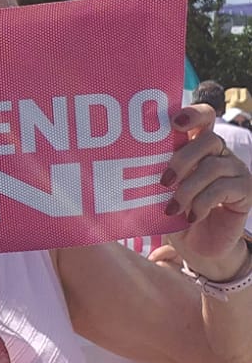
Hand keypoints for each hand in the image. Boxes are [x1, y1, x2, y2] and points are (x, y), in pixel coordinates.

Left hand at [163, 105, 251, 278]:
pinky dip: (202, 203)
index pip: (204, 117)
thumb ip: (155, 174)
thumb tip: (123, 166)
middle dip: (183, 159)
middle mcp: (221, 154)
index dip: (193, 114)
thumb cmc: (177, 215)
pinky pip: (223, 188)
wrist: (200, 248)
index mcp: (200, 147)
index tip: (174, 122)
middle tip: (164, 181)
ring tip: (172, 208)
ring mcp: (236, 171)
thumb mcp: (162, 193)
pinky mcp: (245, 190)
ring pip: (213, 166)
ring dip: (188, 188)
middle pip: (209, 139)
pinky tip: (191, 216)